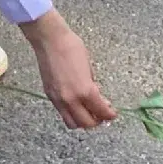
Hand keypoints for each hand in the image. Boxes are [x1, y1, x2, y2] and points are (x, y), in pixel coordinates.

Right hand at [20, 11, 116, 128]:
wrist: (49, 40)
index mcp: (85, 91)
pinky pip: (62, 114)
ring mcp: (58, 100)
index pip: (101, 112)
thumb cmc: (72, 48)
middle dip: (97, 121)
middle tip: (102, 115)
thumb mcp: (90, 68)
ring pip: (72, 123)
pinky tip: (77, 106)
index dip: (110, 115)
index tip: (113, 114)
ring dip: (82, 122)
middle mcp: (71, 99)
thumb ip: (93, 88)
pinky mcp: (50, 96)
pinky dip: (72, 114)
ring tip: (89, 113)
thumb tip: (97, 100)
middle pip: (87, 123)